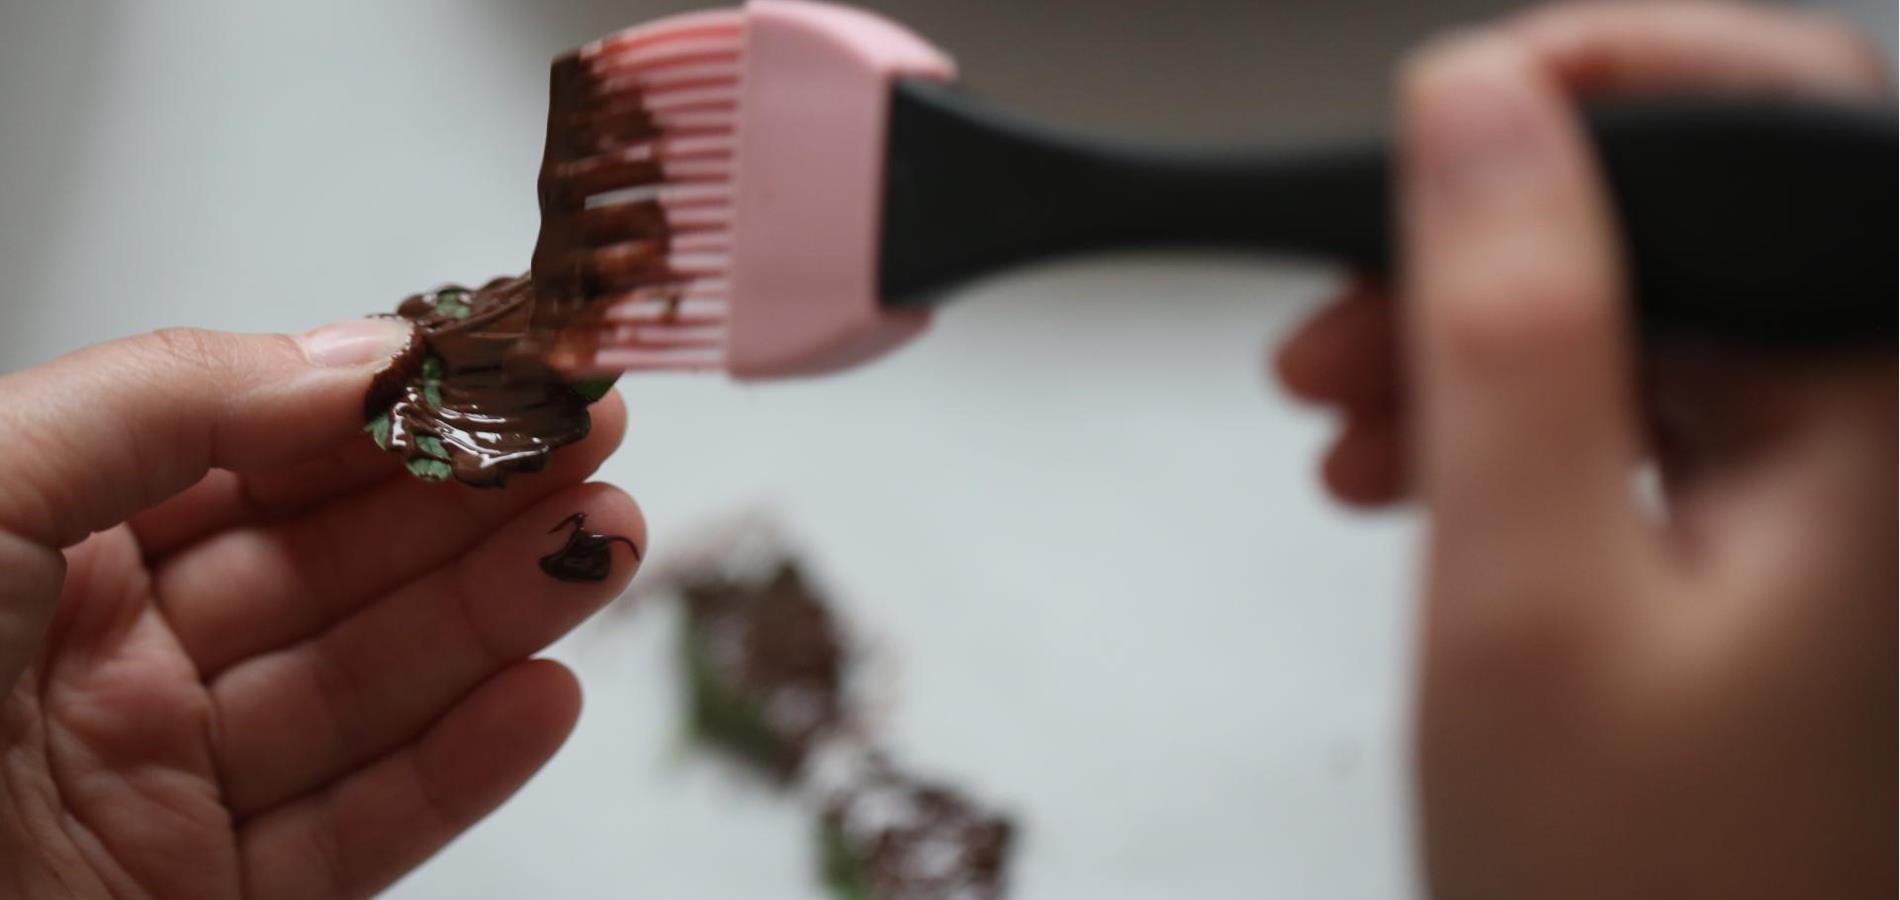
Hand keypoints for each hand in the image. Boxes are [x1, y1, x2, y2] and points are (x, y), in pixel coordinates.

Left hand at [0, 320, 644, 898]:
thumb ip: (166, 402)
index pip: (248, 449)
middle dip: (470, 497)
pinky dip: (460, 770)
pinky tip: (541, 695)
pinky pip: (353, 833)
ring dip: (495, 615)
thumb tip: (359, 356)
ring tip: (608, 544)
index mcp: (24, 538)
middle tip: (594, 443)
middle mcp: (93, 659)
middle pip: (326, 564)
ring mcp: (150, 793)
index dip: (390, 404)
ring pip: (362, 691)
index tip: (512, 365)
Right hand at [1276, 3, 1891, 896]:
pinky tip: (1415, 475)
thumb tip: (1479, 109)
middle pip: (1689, 225)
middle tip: (1333, 324)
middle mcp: (1893, 430)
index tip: (1429, 114)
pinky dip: (1517, 425)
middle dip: (1482, 251)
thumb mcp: (1530, 602)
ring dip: (1475, 346)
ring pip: (1649, 321)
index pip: (1775, 124)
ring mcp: (1846, 493)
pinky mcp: (1787, 544)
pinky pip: (1645, 416)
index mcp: (1894, 411)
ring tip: (1343, 424)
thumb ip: (1514, 335)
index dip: (1591, 80)